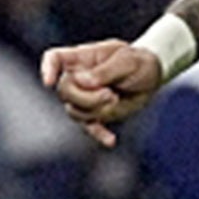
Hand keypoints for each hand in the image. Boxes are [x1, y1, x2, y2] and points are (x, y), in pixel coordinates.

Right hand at [40, 38, 166, 146]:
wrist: (151, 76)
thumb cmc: (137, 62)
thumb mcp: (127, 61)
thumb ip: (105, 71)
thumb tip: (81, 81)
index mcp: (82, 58)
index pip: (55, 58)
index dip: (48, 68)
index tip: (49, 81)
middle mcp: (77, 78)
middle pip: (64, 91)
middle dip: (86, 97)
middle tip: (110, 94)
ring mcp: (84, 97)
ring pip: (74, 111)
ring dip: (96, 109)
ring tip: (115, 99)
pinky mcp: (96, 114)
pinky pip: (90, 128)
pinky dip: (99, 134)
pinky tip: (111, 140)